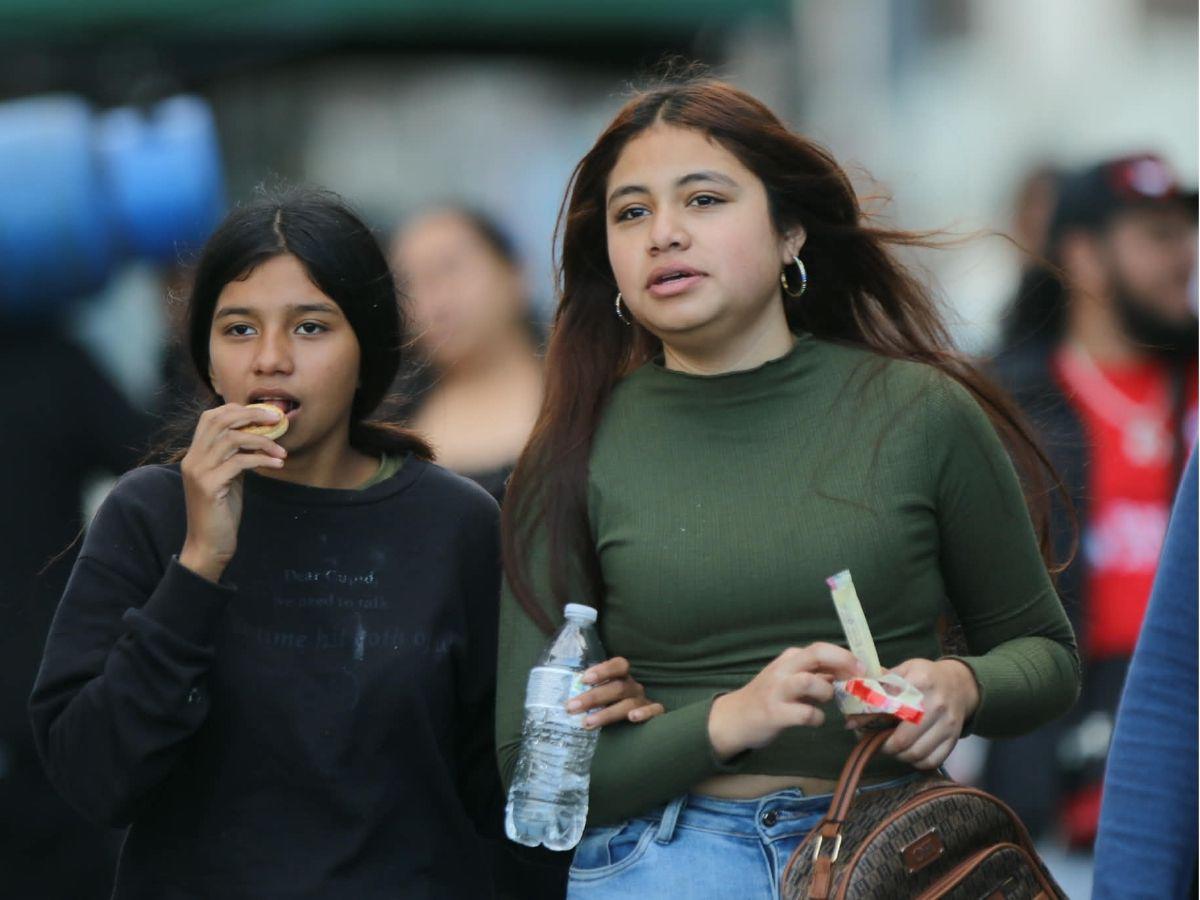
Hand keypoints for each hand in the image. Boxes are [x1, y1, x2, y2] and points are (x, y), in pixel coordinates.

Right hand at [178, 404, 287, 581]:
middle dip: (252, 415)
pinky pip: (240, 461)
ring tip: (282, 450)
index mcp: (195, 454)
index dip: (238, 410)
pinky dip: (262, 459)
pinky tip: (278, 463)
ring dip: (263, 440)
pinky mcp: (209, 485)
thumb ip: (236, 456)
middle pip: (220, 420)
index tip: (264, 414)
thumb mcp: (229, 478)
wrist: (208, 545)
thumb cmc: (221, 512)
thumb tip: (258, 437)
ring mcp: (198, 471)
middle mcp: (192, 458)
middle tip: (277, 419)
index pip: (211, 417)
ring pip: (232, 438)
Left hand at [566, 657, 665, 729]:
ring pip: (628, 703)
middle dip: (593, 697)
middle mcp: (634, 687)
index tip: (584, 679)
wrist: (639, 725)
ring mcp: (644, 701)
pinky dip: (645, 713)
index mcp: (622, 678)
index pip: (618, 665)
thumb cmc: (613, 708)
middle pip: (617, 688)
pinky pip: (655, 711)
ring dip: (607, 713)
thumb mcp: (602, 698)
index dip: (603, 670)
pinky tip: (632, 718)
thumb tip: (564, 701)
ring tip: (587, 722)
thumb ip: (589, 695)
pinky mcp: (656, 716)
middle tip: (571, 707)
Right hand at [708, 643, 863, 761]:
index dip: (847, 656)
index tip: (864, 669)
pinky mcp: (774, 713)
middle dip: (844, 661)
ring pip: (809, 681)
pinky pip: (805, 713)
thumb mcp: (792, 680)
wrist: (734, 718)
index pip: (822, 648)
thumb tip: (848, 675)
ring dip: (826, 691)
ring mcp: (777, 690)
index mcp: (790, 658)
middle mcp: (784, 669)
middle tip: (860, 677)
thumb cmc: (768, 698)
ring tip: (828, 702)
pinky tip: (814, 720)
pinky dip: (817, 718)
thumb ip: (817, 676)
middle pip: (817, 653)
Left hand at [847, 658, 979, 769]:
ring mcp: (948, 723)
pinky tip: (909, 752)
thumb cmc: (924, 677)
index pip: (887, 708)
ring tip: (891, 746)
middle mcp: (936, 704)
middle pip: (902, 739)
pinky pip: (931, 761)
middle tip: (875, 741)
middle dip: (883, 745)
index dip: (866, 720)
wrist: (959, 684)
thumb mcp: (901, 672)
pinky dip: (916, 761)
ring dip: (899, 755)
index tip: (855, 726)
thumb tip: (850, 718)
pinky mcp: (954, 738)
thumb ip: (876, 689)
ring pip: (916, 753)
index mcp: (919, 682)